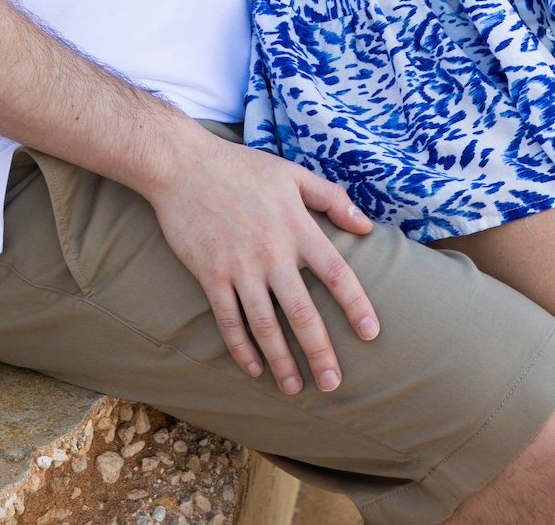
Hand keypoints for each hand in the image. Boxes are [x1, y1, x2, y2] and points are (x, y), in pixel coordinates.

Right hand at [145, 127, 379, 395]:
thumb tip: (367, 226)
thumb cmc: (242, 167)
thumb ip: (332, 198)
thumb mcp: (292, 173)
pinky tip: (254, 369)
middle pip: (302, 311)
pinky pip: (229, 320)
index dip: (356, 304)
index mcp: (296, 226)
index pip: (335, 272)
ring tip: (295, 388)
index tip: (370, 334)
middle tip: (333, 383)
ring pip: (265, 324)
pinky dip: (242, 348)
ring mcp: (239, 266)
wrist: (183, 165)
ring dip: (282, 360)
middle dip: (319, 351)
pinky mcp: (210, 275)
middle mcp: (272, 251)